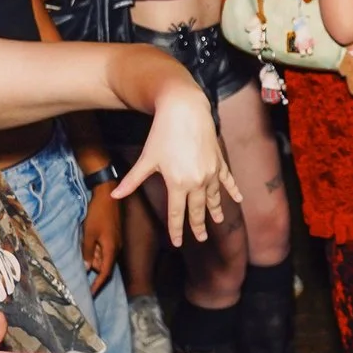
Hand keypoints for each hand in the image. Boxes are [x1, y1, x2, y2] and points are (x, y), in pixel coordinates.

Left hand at [81, 180, 120, 290]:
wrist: (108, 194)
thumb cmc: (98, 214)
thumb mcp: (89, 234)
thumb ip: (87, 252)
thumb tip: (86, 268)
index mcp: (111, 249)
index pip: (105, 273)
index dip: (98, 285)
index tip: (90, 294)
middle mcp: (116, 248)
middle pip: (103, 265)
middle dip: (91, 264)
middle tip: (79, 257)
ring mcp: (116, 241)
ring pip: (102, 256)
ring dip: (92, 254)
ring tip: (84, 242)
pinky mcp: (114, 235)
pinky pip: (104, 248)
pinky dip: (95, 247)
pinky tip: (88, 239)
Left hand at [114, 81, 238, 245]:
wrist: (185, 109)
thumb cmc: (163, 133)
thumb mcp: (146, 159)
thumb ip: (132, 180)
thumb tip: (114, 195)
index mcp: (178, 184)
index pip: (176, 214)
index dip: (176, 230)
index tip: (178, 243)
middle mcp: (197, 181)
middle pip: (198, 210)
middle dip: (198, 226)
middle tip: (201, 238)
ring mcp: (210, 172)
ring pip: (214, 197)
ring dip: (215, 210)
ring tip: (218, 220)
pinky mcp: (218, 161)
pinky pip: (227, 180)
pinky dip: (233, 190)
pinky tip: (239, 198)